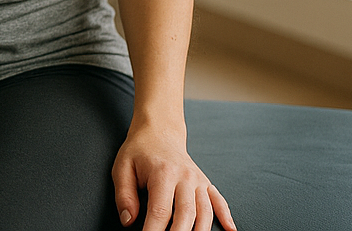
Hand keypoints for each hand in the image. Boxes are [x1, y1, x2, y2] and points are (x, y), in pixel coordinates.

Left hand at [112, 121, 234, 230]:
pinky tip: (229, 230)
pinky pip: (219, 201)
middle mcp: (185, 176)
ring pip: (205, 212)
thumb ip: (124, 195)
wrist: (159, 131)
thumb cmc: (139, 150)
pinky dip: (226, 217)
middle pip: (186, 214)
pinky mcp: (206, 183)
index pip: (160, 210)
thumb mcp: (122, 168)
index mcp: (163, 173)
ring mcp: (198, 180)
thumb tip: (128, 220)